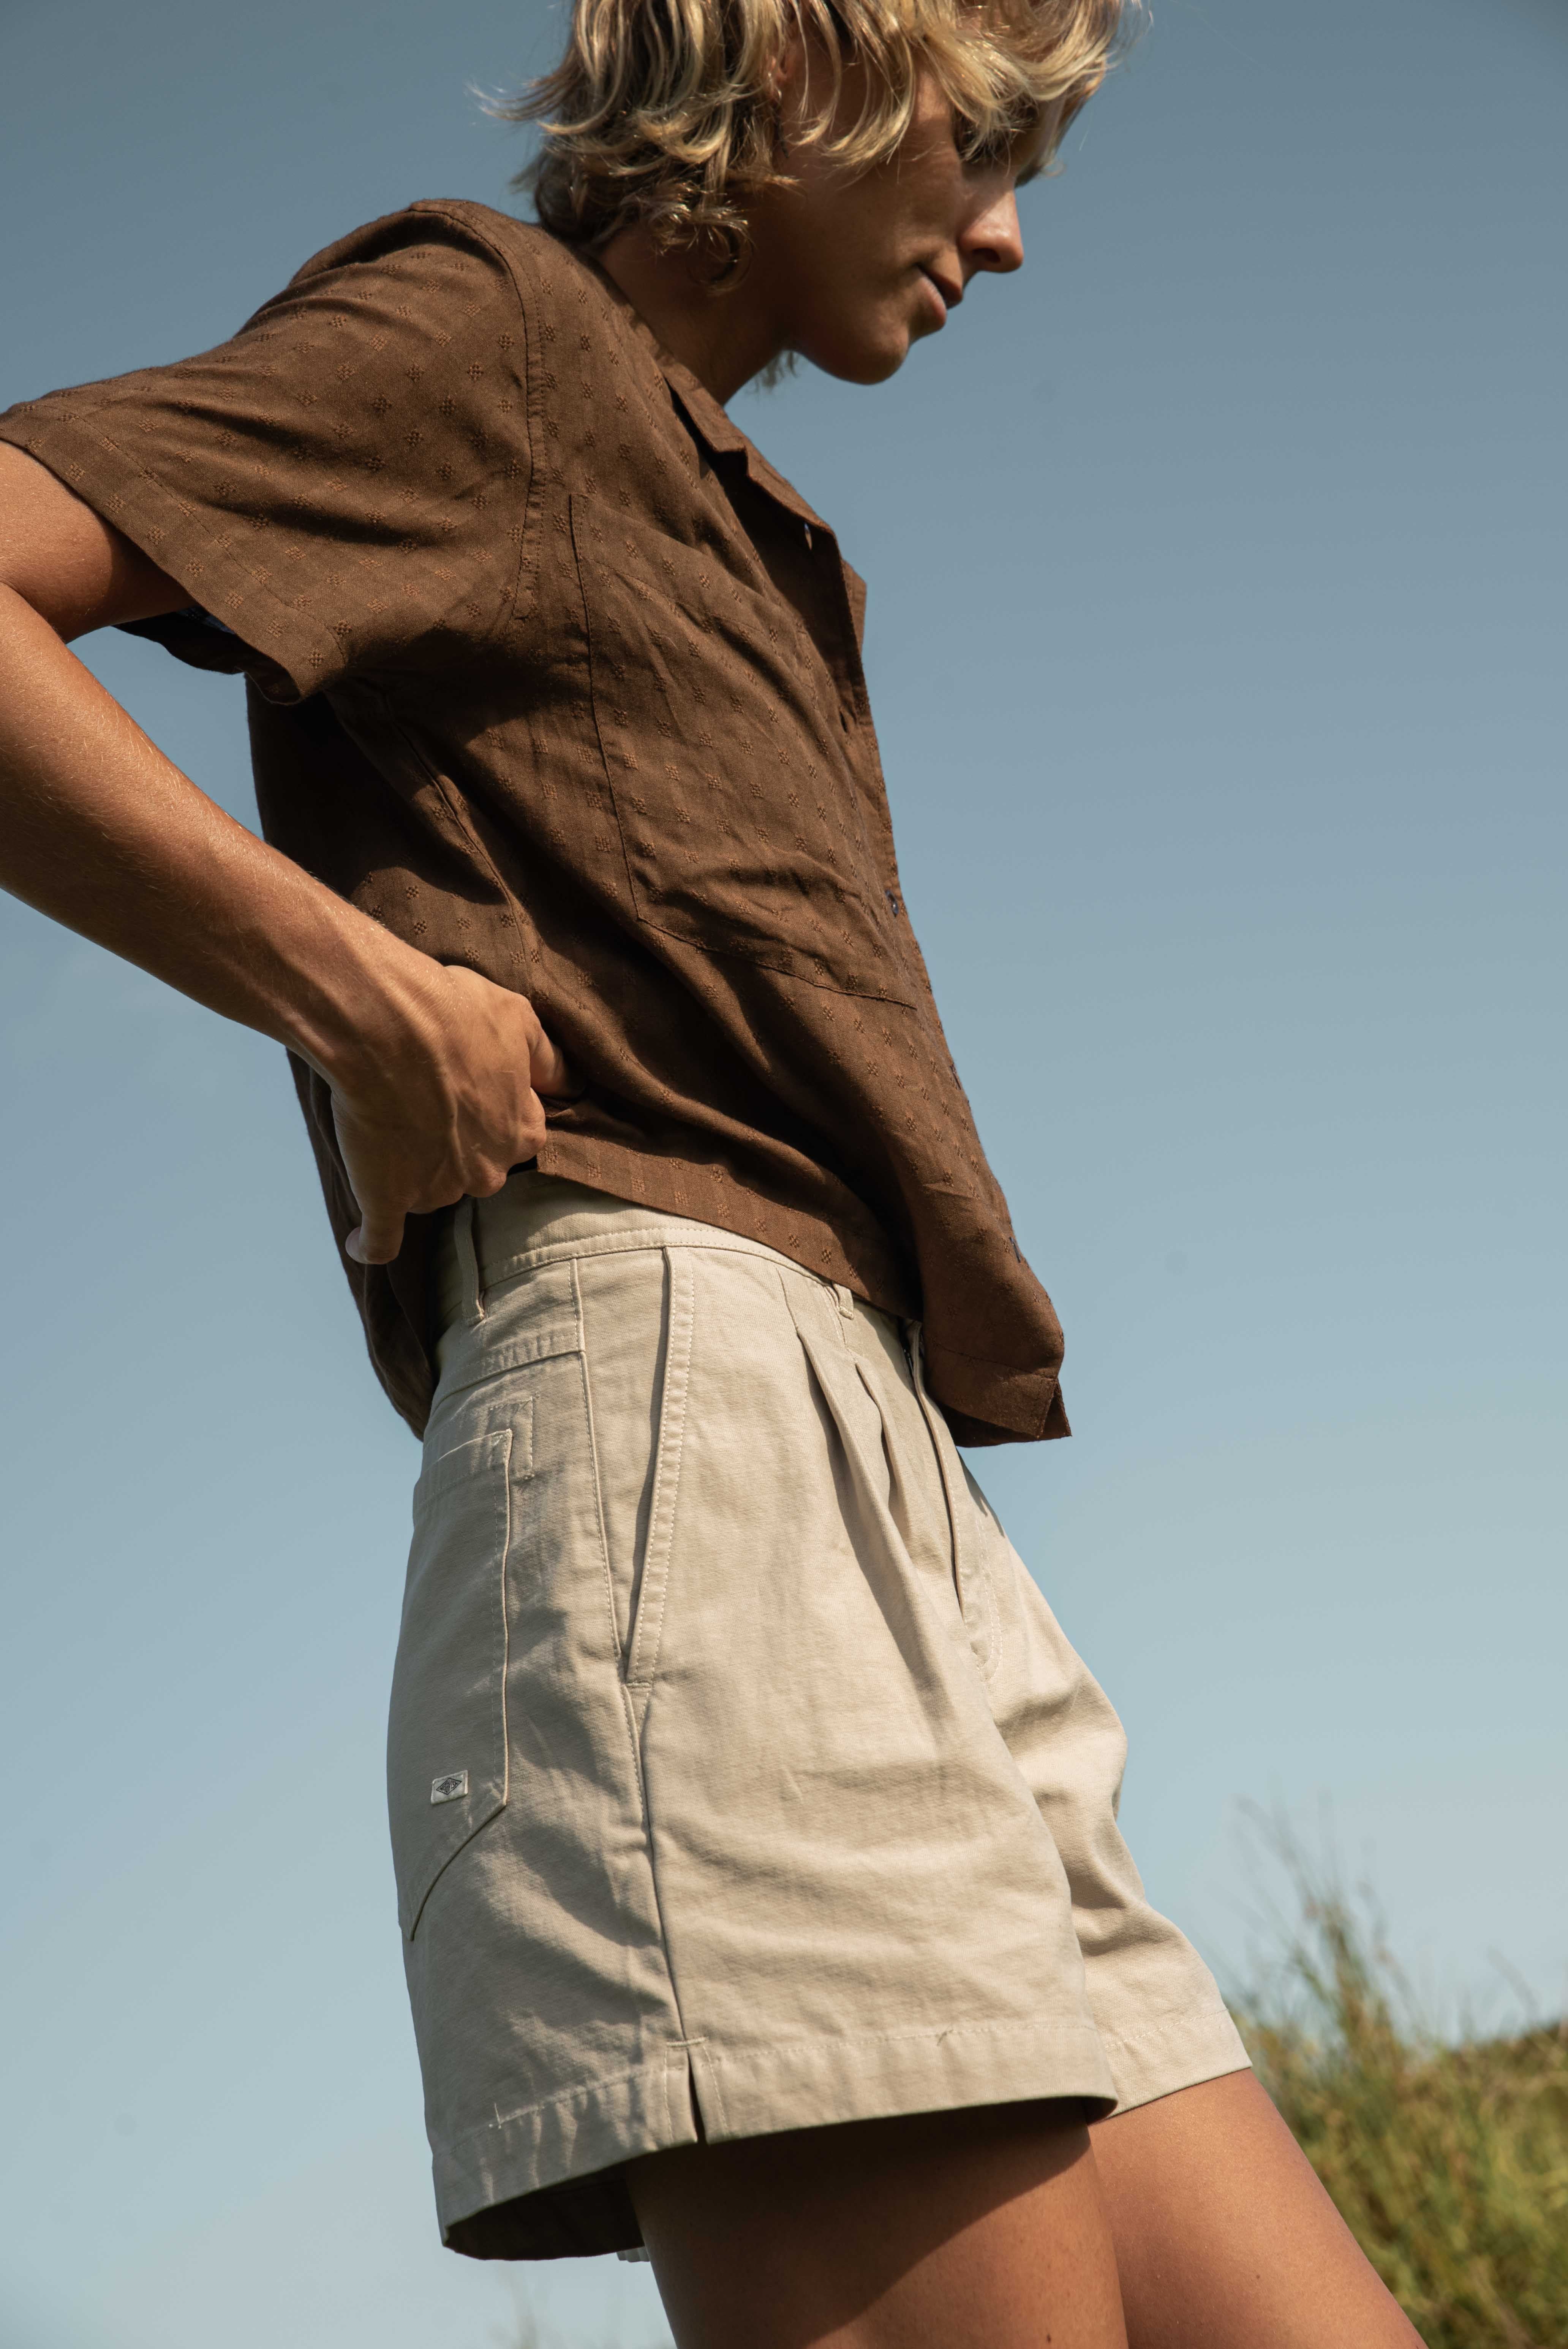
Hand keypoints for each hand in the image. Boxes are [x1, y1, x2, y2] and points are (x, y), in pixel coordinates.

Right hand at [329, 962, 575, 1265]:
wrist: (384, 1025)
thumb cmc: (452, 1015)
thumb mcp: (519, 1022)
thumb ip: (549, 1061)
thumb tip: (575, 1083)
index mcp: (522, 1132)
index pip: (516, 1135)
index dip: (491, 1112)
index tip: (467, 1091)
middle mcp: (488, 1171)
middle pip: (475, 1167)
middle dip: (454, 1145)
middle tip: (423, 1105)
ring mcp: (437, 1191)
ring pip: (430, 1190)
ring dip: (413, 1172)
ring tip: (384, 1130)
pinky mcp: (388, 1202)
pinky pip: (381, 1239)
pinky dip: (368, 1242)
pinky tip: (358, 1243)